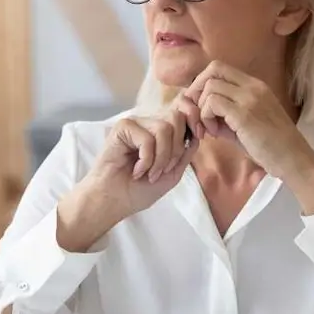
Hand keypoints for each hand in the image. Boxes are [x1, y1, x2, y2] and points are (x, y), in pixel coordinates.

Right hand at [60, 113, 198, 249]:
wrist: (115, 201)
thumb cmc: (139, 190)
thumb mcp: (172, 173)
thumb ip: (185, 153)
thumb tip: (198, 134)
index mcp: (161, 131)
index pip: (182, 112)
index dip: (193, 119)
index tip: (198, 136)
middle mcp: (148, 124)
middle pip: (176, 117)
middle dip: (176, 148)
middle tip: (164, 170)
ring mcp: (135, 124)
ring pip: (164, 128)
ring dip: (161, 158)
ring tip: (150, 174)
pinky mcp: (122, 128)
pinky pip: (147, 138)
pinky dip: (146, 160)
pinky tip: (136, 171)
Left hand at [184, 61, 313, 212]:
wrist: (294, 160)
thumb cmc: (272, 147)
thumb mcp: (246, 124)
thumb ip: (226, 115)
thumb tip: (203, 113)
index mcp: (255, 86)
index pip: (220, 68)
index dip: (202, 84)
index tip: (200, 107)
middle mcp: (253, 86)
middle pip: (212, 70)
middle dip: (197, 91)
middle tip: (198, 115)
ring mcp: (249, 98)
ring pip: (210, 87)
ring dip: (202, 109)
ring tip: (210, 129)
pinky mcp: (244, 114)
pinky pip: (212, 103)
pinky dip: (206, 117)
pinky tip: (215, 134)